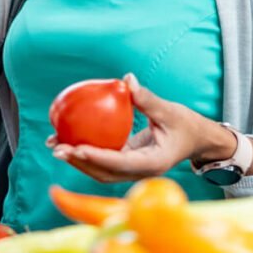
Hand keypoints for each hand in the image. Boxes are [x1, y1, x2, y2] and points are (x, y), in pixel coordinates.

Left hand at [47, 74, 234, 183]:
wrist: (197, 140)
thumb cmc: (186, 124)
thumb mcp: (170, 110)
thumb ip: (147, 99)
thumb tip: (127, 80)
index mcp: (153, 164)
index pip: (121, 163)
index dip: (98, 157)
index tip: (77, 147)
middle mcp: (140, 173)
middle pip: (104, 173)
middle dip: (79, 163)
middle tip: (57, 148)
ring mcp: (133, 172)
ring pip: (100, 171)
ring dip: (77, 160)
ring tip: (54, 145)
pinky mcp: (128, 165)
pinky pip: (104, 160)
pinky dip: (86, 152)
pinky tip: (68, 138)